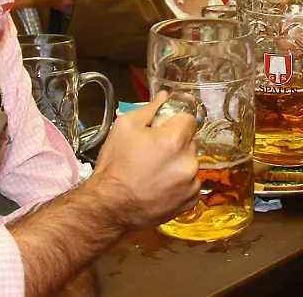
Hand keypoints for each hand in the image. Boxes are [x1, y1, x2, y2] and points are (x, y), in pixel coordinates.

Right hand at [84, 92, 199, 230]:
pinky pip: (190, 183)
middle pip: (189, 141)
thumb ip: (150, 109)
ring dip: (178, 163)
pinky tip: (161, 186)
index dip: (173, 121)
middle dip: (175, 143)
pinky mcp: (191, 201)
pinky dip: (180, 183)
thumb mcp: (124, 127)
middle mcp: (189, 161)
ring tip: (155, 173)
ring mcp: (192, 183)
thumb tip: (166, 96)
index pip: (188, 118)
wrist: (110, 207)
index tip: (161, 129)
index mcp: (175, 139)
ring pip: (190, 163)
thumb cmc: (115, 164)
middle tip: (153, 153)